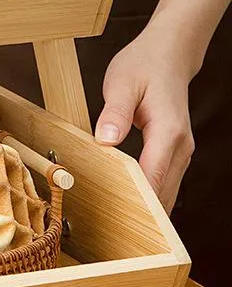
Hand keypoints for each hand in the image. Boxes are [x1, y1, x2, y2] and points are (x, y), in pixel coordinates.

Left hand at [94, 19, 194, 212]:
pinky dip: (148, 193)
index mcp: (168, 132)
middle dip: (140, 212)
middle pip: (163, 192)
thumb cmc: (144, 65)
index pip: (154, 176)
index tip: (120, 221)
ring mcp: (181, 151)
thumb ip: (114, 113)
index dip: (138, 200)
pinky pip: (163, 180)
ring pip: (166, 190)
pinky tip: (128, 203)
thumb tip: (106, 141)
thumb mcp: (120, 83)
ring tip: (117, 225)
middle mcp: (181, 146)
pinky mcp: (174, 151)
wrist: (168, 53)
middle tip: (112, 232)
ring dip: (145, 206)